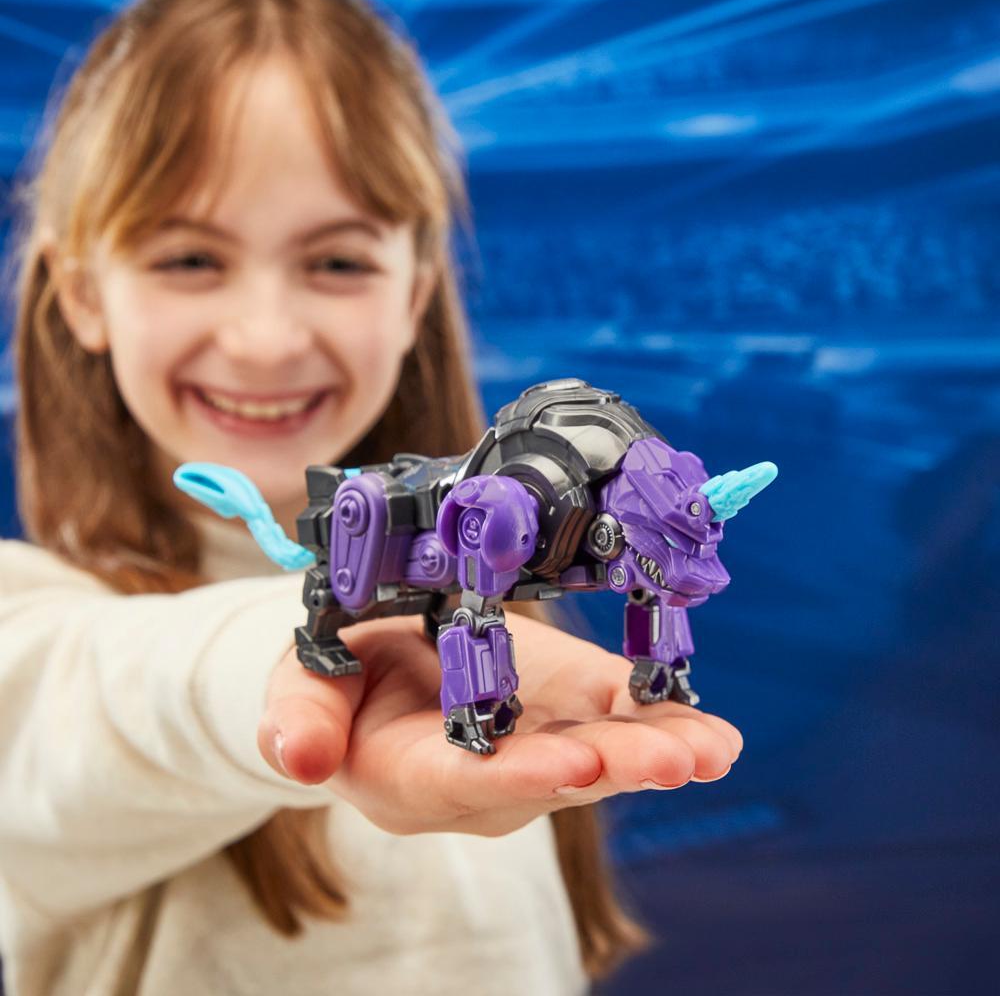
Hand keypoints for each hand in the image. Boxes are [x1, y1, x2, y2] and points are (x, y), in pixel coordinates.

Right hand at [258, 612, 742, 836]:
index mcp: (412, 773)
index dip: (522, 774)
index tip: (576, 763)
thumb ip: (300, 718)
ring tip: (709, 747)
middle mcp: (484, 780)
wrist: (378, 666)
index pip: (469, 782)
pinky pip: (619, 725)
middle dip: (613, 769)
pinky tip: (714, 733)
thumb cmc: (339, 677)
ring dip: (656, 752)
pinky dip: (667, 724)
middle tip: (673, 758)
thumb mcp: (304, 685)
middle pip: (552, 779)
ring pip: (599, 759)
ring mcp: (533, 750)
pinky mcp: (568, 715)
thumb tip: (300, 757)